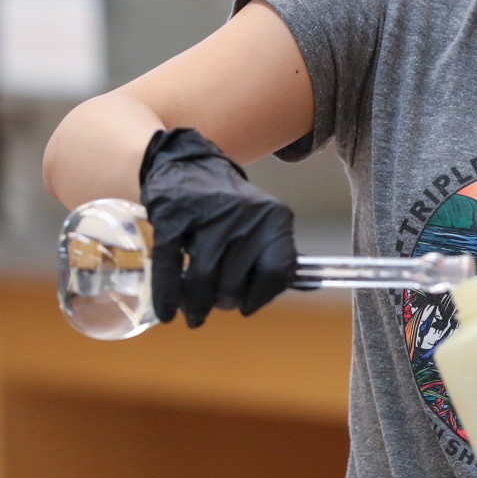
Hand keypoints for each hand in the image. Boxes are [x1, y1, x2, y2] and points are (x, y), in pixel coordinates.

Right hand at [140, 127, 297, 327]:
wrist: (188, 165)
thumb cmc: (230, 206)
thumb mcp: (264, 222)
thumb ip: (278, 256)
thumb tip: (311, 285)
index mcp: (275, 221)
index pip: (277, 274)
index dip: (260, 296)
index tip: (247, 303)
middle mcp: (246, 218)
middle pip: (235, 284)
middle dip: (223, 300)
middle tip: (215, 300)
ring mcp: (208, 219)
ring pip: (203, 281)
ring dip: (194, 305)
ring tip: (192, 311)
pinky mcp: (174, 220)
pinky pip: (170, 269)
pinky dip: (167, 295)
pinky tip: (165, 313)